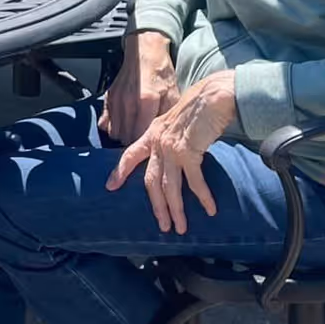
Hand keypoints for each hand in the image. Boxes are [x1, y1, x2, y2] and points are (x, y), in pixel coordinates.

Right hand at [99, 30, 178, 146]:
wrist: (145, 52)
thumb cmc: (161, 74)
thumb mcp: (173, 94)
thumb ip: (167, 116)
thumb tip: (168, 136)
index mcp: (146, 102)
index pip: (141, 136)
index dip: (146, 146)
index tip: (152, 149)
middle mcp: (128, 102)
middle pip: (126, 138)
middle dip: (135, 144)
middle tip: (144, 144)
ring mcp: (116, 100)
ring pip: (114, 133)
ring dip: (124, 137)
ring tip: (135, 135)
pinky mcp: (108, 98)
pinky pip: (105, 123)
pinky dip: (113, 128)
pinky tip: (123, 125)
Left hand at [107, 72, 236, 234]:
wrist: (214, 96)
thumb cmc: (200, 108)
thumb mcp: (176, 122)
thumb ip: (170, 138)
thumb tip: (173, 157)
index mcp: (152, 133)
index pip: (130, 155)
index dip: (119, 171)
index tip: (110, 186)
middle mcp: (158, 142)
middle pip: (151, 181)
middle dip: (157, 206)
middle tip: (163, 225)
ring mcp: (171, 148)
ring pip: (170, 187)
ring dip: (176, 210)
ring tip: (181, 227)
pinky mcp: (189, 152)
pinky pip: (194, 182)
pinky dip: (203, 197)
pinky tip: (210, 209)